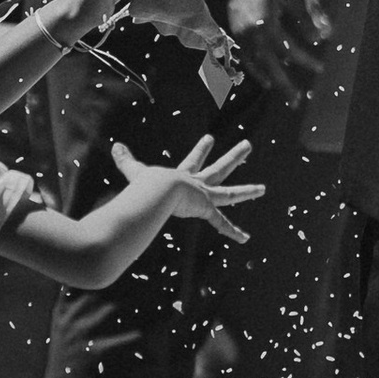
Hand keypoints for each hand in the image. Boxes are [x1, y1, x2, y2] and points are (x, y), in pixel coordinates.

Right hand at [112, 133, 261, 240]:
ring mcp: (203, 196)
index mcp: (182, 176)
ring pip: (231, 193)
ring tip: (264, 189)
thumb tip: (114, 145)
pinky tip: (246, 239)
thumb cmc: (144, 184)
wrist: (155, 191)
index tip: (210, 138)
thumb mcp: (134, 171)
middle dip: (234, 156)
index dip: (202, 150)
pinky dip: (233, 232)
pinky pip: (222, 223)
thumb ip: (125, 160)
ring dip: (248, 191)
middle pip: (220, 168)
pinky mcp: (205, 208)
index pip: (195, 161)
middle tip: (247, 145)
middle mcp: (196, 184)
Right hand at [223, 0, 323, 102]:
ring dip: (272, 80)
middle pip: (269, 65)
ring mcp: (241, 37)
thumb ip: (303, 18)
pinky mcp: (236, 35)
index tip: (320, 68)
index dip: (305, 60)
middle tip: (296, 101)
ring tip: (285, 95)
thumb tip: (317, 39)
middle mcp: (251, 35)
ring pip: (256, 65)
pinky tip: (266, 80)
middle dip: (284, 84)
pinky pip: (246, 59)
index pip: (288, 49)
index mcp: (265, 24)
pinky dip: (256, 71)